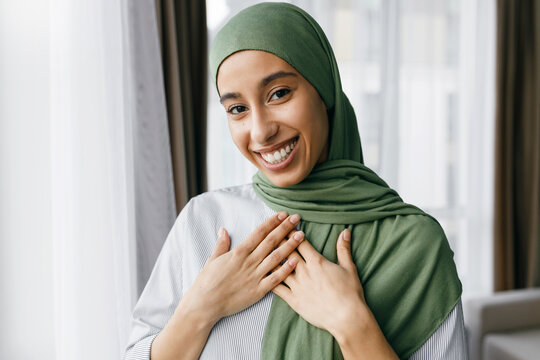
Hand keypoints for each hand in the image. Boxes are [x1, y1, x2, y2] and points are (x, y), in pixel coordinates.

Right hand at [179, 212, 304, 325]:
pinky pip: (276, 279)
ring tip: (301, 235)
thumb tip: (223, 230)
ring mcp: (255, 276)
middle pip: (271, 241)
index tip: (283, 214)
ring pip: (276, 257)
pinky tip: (296, 261)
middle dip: (285, 228)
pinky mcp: (258, 291)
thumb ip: (221, 245)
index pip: (259, 233)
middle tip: (297, 218)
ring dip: (290, 245)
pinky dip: (286, 269)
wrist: (205, 304)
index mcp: (238, 252)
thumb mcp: (212, 260)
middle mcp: (249, 262)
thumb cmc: (206, 282)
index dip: (272, 222)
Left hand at [272, 229, 367, 335]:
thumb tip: (345, 231)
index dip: (292, 233)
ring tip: (262, 252)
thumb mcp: (349, 268)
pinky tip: (262, 275)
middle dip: (279, 241)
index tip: (285, 225)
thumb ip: (343, 249)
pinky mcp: (293, 300)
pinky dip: (269, 280)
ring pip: (278, 268)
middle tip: (270, 233)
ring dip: (271, 259)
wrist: (346, 317)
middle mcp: (304, 272)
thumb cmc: (350, 293)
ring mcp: (297, 286)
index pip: (300, 242)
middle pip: (287, 252)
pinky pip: (277, 288)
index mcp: (317, 262)